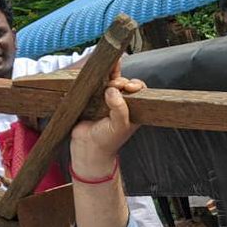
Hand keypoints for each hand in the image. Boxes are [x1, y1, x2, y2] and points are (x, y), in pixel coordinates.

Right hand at [69, 61, 145, 175]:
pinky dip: (96, 79)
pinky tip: (95, 78)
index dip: (135, 85)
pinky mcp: (92, 98)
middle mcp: (121, 102)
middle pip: (124, 83)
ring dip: (109, 78)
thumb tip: (113, 90)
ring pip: (110, 81)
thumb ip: (119, 109)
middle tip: (115, 86)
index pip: (139, 90)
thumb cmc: (107, 141)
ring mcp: (106, 99)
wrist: (87, 148)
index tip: (129, 86)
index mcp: (133, 108)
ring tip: (106, 85)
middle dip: (120, 82)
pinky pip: (95, 85)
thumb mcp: (119, 126)